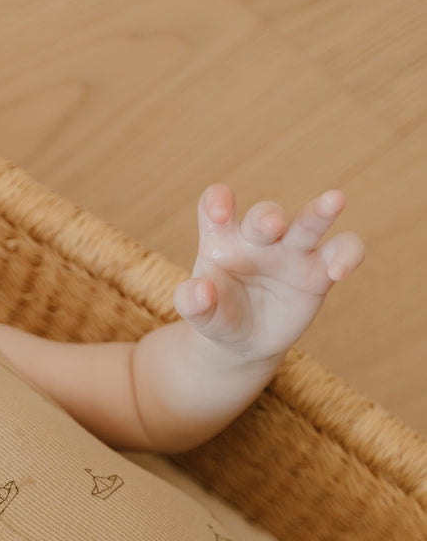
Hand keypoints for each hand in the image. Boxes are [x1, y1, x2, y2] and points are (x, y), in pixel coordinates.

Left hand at [173, 184, 364, 360]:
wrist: (245, 341)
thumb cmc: (219, 316)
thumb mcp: (201, 315)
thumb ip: (192, 303)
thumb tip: (199, 291)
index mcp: (223, 239)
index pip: (216, 206)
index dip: (217, 201)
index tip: (218, 213)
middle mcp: (259, 238)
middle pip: (266, 214)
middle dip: (268, 217)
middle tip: (271, 226)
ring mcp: (292, 250)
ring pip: (310, 221)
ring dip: (320, 210)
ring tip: (334, 199)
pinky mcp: (320, 270)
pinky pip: (342, 250)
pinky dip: (347, 254)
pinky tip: (339, 271)